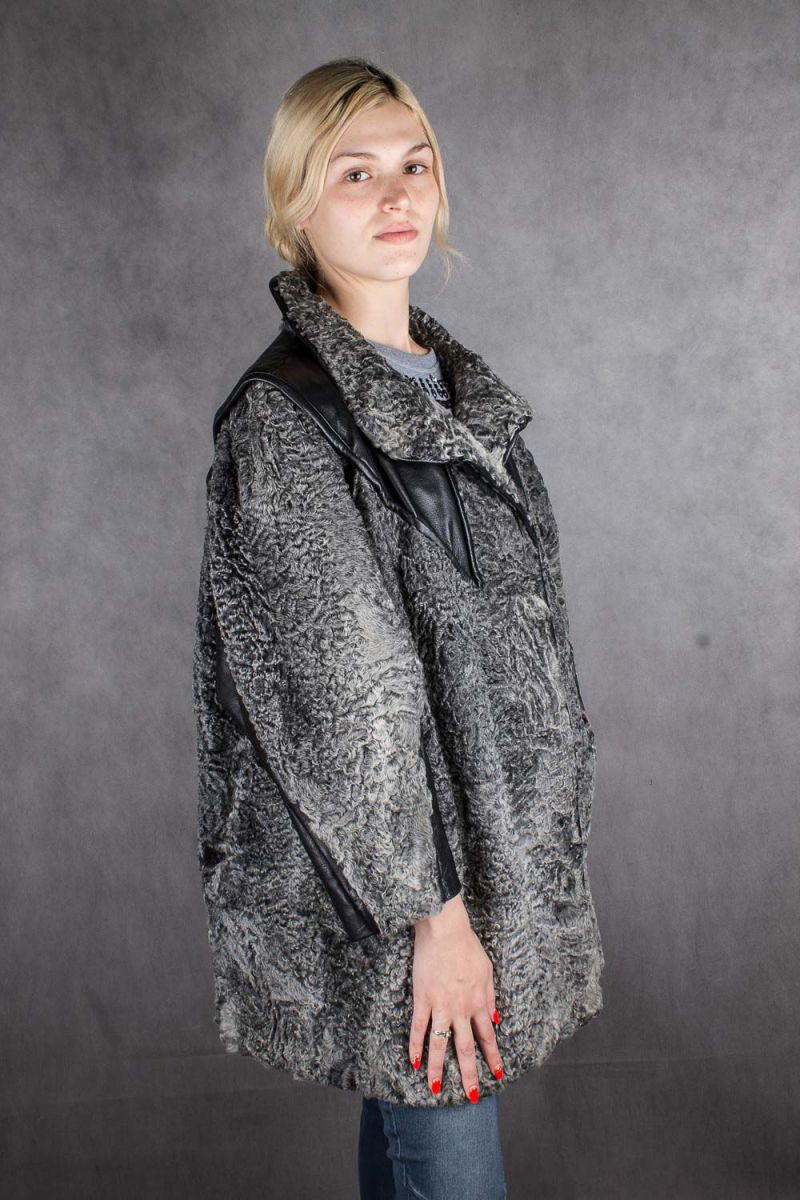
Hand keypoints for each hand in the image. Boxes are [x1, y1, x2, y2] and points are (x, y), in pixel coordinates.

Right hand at [409, 893, 502, 1101]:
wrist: (445, 930)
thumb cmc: (467, 946)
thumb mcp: (488, 971)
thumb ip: (491, 998)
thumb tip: (496, 1020)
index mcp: (479, 1002)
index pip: (487, 1037)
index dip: (492, 1057)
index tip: (497, 1075)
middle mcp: (462, 1009)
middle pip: (465, 1048)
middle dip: (469, 1074)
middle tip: (472, 1096)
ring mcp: (441, 1005)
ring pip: (440, 1044)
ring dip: (437, 1068)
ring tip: (436, 1089)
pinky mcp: (423, 998)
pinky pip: (418, 1027)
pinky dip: (415, 1046)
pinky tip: (413, 1062)